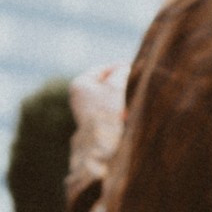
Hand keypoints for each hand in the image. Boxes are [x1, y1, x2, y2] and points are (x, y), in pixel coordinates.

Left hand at [67, 62, 128, 192]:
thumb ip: (121, 72)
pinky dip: (115, 110)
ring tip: (128, 105)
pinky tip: (123, 116)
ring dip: (119, 99)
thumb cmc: (105, 113)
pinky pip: (105, 110)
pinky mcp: (90, 120)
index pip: (102, 69)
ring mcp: (83, 108)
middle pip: (103, 83)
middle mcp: (78, 95)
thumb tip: (124, 67)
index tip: (132, 68)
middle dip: (119, 86)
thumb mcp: (116, 87)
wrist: (98, 145)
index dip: (118, 68)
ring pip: (106, 97)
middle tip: (133, 85)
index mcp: (80, 83)